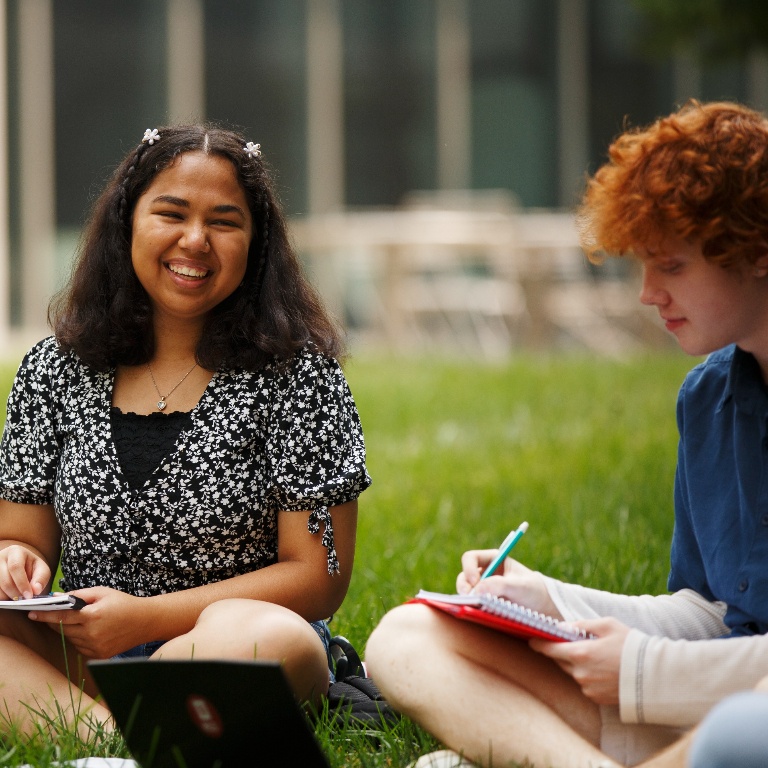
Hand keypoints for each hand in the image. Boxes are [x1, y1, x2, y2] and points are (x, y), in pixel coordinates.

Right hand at [0, 544, 50, 599]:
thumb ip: (41, 578)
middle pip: (5, 580)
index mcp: (15, 551)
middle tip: (24, 600)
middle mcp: (0, 558)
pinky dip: (3, 597)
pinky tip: (10, 597)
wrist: (20, 565)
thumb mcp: (41, 568)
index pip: (15, 567)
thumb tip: (36, 590)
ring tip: (18, 598)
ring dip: (8, 596)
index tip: (29, 595)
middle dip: (15, 593)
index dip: (22, 583)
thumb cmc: (31, 566)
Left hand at [29, 586, 149, 658]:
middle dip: (54, 622)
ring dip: (68, 630)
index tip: (31, 613)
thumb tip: (58, 598)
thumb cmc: (124, 603)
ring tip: (78, 621)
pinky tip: (89, 630)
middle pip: (62, 630)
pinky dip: (79, 638)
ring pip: (70, 639)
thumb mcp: (102, 592)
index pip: (60, 617)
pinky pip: (80, 647)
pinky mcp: (98, 655)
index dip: (44, 615)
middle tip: (49, 615)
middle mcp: (92, 634)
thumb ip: (79, 594)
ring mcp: (95, 647)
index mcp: (92, 615)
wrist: (145, 621)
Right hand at [457, 550, 560, 617]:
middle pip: (464, 576)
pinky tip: (481, 613)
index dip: (468, 568)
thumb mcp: (519, 586)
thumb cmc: (533, 590)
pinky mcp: (484, 603)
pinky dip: (473, 608)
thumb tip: (477, 589)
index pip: (471, 558)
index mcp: (493, 559)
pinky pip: (472, 604)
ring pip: (466, 592)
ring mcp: (483, 589)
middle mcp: (485, 573)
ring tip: (477, 607)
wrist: (543, 608)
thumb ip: (499, 585)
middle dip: (464, 587)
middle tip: (469, 599)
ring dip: (468, 599)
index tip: (474, 583)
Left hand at [530, 617, 630, 704]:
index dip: (539, 644)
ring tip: (596, 656)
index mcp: (580, 653)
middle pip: (560, 661)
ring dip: (577, 664)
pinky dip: (588, 676)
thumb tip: (562, 627)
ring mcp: (588, 688)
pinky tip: (603, 669)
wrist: (654, 675)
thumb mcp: (607, 625)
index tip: (531, 639)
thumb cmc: (631, 645)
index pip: (550, 649)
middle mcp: (580, 673)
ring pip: (573, 673)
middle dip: (562, 652)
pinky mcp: (597, 698)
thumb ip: (581, 624)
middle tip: (571, 643)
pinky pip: (585, 684)